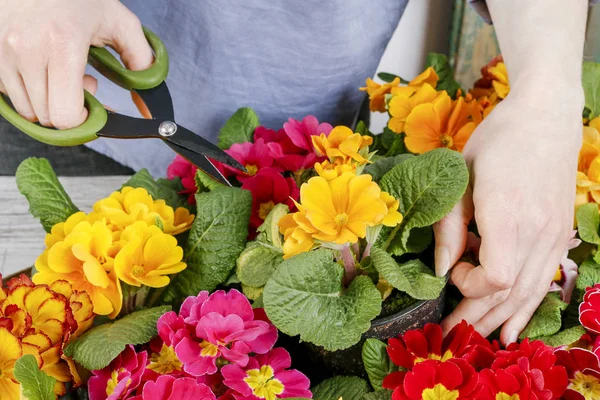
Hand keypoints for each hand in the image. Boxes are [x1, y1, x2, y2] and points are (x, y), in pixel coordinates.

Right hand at [0, 0, 152, 128]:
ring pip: (26, 110)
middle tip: (81, 84)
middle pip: (47, 118)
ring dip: (47, 102)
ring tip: (60, 74)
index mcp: (61, 44)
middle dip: (69, 110)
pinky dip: (27, 91)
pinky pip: (8, 94)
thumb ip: (142, 63)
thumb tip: (148, 105)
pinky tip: (41, 69)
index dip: (82, 121)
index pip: (64, 115)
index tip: (92, 110)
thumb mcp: (119, 22)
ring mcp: (2, 51)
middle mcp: (26, 50)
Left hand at [434, 82, 583, 343]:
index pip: (497, 277)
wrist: (546, 118)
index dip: (470, 284)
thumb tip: (441, 268)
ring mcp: (555, 235)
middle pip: (511, 292)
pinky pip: (545, 280)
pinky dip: (528, 306)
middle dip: (477, 317)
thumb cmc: (497, 141)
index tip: (452, 270)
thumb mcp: (460, 176)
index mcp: (507, 213)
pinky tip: (514, 328)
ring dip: (502, 318)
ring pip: (531, 292)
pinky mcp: (561, 234)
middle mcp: (538, 230)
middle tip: (451, 335)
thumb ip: (449, 224)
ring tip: (479, 340)